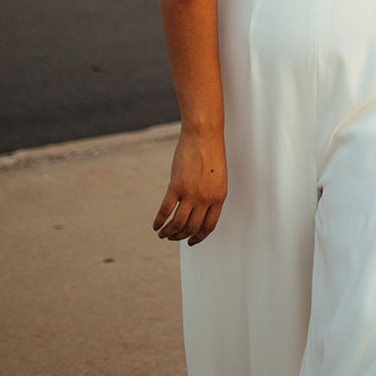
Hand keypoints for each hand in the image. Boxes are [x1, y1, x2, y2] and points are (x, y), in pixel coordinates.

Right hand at [153, 129, 226, 245]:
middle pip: (192, 227)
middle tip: (173, 238)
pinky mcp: (176, 186)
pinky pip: (166, 210)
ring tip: (163, 234)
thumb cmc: (212, 152)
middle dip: (181, 236)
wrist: (204, 134)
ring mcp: (191, 193)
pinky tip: (155, 225)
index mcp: (219, 197)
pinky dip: (159, 221)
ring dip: (169, 232)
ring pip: (178, 223)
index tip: (191, 241)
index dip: (199, 237)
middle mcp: (206, 198)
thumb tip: (199, 209)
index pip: (209, 226)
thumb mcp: (218, 176)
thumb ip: (211, 193)